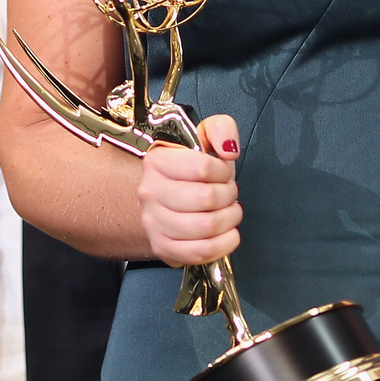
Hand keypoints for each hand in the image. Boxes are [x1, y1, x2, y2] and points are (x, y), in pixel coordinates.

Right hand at [138, 114, 241, 266]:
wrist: (167, 196)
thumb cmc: (191, 168)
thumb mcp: (205, 136)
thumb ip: (221, 129)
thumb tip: (229, 150)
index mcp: (157, 160)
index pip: (203, 168)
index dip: (224, 172)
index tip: (224, 173)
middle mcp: (149, 192)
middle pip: (206, 199)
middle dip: (229, 197)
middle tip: (230, 194)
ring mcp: (153, 222)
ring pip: (206, 226)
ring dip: (229, 220)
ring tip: (230, 212)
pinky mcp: (162, 247)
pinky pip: (201, 252)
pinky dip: (223, 244)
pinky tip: (228, 233)